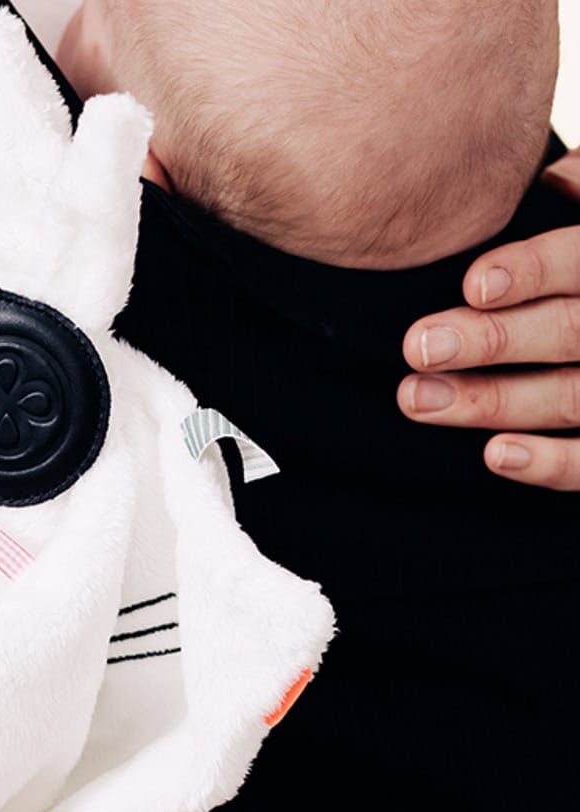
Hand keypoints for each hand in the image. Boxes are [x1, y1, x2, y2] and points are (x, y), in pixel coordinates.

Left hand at [398, 148, 579, 489]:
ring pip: (570, 397)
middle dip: (493, 341)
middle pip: (571, 332)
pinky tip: (495, 455)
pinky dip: (551, 464)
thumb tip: (549, 177)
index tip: (472, 284)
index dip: (533, 270)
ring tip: (417, 399)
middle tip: (418, 347)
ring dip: (494, 402)